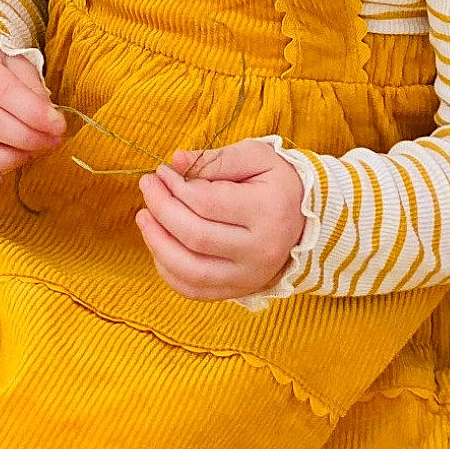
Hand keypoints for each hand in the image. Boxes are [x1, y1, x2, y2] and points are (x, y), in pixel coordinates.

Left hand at [136, 140, 305, 300]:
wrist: (305, 219)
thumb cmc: (277, 182)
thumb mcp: (255, 157)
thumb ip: (215, 159)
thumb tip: (176, 161)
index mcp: (268, 211)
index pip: (206, 203)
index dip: (175, 186)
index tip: (162, 171)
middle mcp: (260, 251)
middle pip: (195, 237)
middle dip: (161, 210)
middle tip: (147, 187)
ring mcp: (250, 277)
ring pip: (191, 270)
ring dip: (157, 243)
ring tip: (144, 217)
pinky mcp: (239, 291)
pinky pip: (194, 290)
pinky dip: (169, 271)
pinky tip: (159, 245)